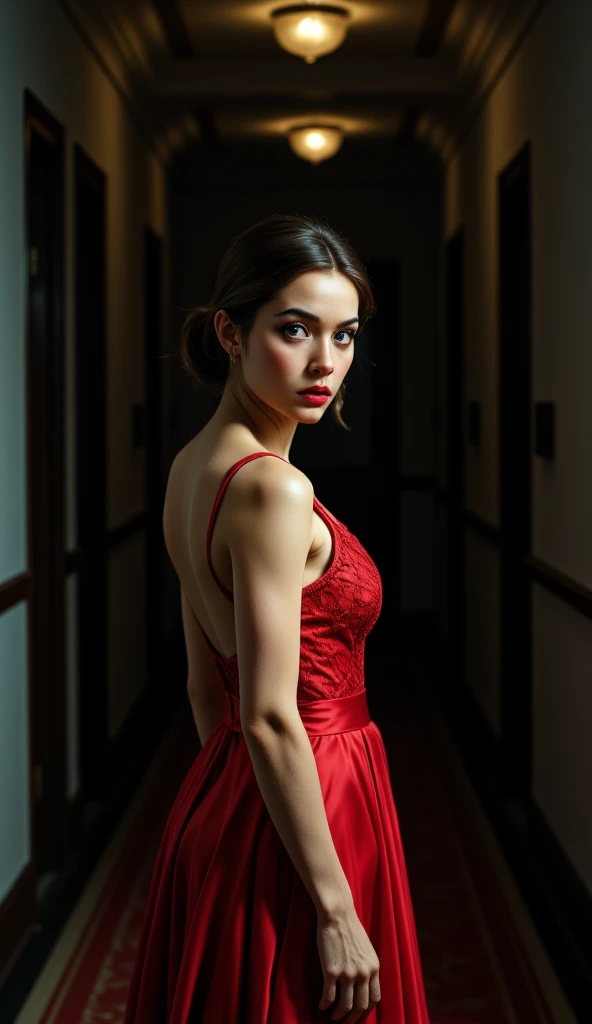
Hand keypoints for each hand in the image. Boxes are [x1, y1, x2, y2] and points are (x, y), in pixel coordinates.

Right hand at [316, 904, 380, 1020]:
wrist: (337, 915)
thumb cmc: (350, 928)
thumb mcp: (367, 949)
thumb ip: (367, 967)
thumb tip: (364, 985)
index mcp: (374, 967)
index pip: (375, 998)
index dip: (367, 1010)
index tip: (359, 1015)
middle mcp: (363, 973)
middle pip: (361, 1006)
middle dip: (353, 1018)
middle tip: (345, 1022)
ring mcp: (347, 974)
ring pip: (345, 1006)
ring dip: (338, 1016)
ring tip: (333, 1017)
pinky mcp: (331, 971)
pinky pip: (329, 997)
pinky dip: (325, 1005)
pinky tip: (321, 1006)